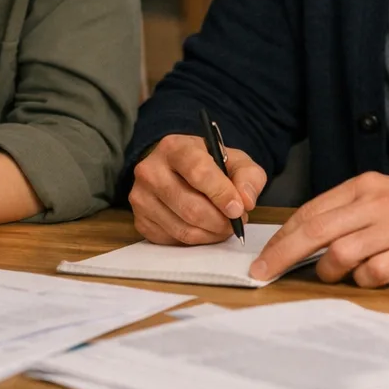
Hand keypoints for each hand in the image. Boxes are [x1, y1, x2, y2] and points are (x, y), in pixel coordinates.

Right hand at [129, 134, 267, 245]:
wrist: (177, 170)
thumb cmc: (208, 164)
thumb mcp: (234, 160)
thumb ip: (248, 177)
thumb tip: (246, 201)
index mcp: (174, 147)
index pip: (198, 172)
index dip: (221, 193)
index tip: (239, 210)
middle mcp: (150, 170)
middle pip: (190, 207)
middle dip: (220, 221)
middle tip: (236, 222)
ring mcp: (141, 197)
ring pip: (183, 229)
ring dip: (211, 234)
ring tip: (223, 226)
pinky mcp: (140, 220)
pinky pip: (173, 240)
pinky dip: (196, 240)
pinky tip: (204, 229)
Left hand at [249, 173, 388, 287]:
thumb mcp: (385, 197)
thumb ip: (348, 212)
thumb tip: (304, 235)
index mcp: (365, 187)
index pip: (311, 212)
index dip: (282, 237)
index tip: (263, 256)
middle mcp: (376, 203)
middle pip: (315, 231)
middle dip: (282, 255)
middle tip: (263, 273)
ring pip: (340, 252)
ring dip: (328, 270)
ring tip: (335, 275)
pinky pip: (374, 272)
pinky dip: (363, 280)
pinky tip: (370, 277)